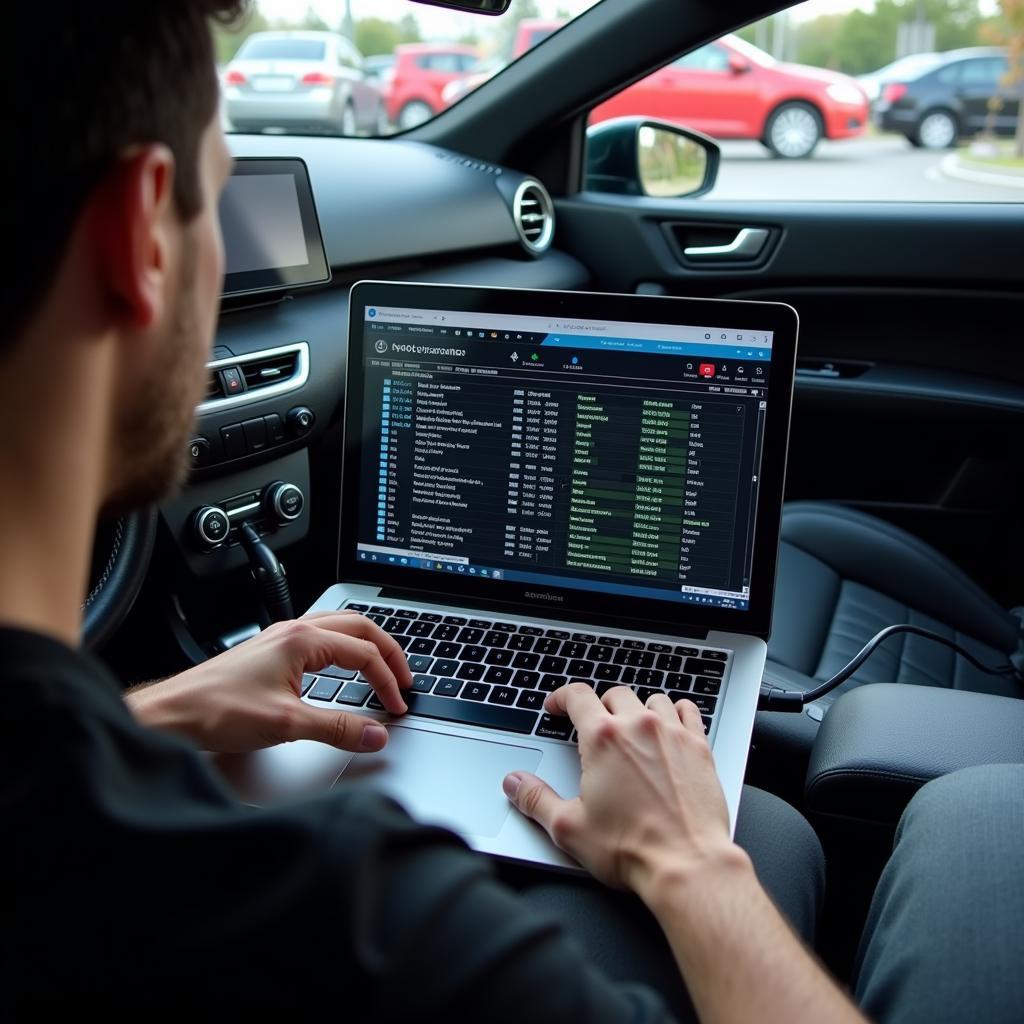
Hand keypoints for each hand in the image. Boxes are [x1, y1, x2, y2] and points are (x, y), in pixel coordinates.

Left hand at [125, 612, 410, 753]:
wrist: (172, 714)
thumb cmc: (216, 711)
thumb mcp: (286, 724)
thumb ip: (337, 728)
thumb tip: (374, 734)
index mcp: (302, 639)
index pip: (364, 653)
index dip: (388, 680)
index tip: (396, 706)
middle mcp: (293, 631)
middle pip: (359, 627)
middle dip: (387, 652)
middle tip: (404, 678)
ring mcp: (281, 638)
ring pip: (340, 627)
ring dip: (366, 645)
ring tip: (381, 667)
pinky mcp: (271, 651)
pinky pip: (321, 638)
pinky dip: (343, 650)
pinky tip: (341, 669)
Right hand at [502, 683, 743, 896]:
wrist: (688, 864)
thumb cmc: (631, 848)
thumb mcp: (568, 828)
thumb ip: (535, 800)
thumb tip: (515, 783)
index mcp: (602, 739)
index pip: (578, 696)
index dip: (562, 697)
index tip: (557, 706)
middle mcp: (638, 727)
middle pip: (614, 694)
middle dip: (599, 706)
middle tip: (593, 726)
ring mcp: (672, 734)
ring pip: (651, 700)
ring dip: (637, 709)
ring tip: (631, 727)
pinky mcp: (699, 748)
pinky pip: (688, 711)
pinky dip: (676, 712)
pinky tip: (671, 726)